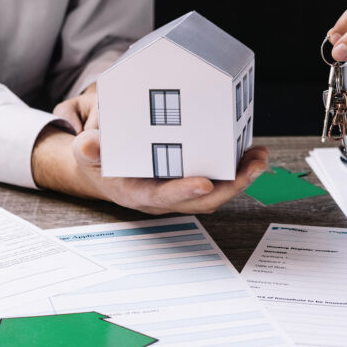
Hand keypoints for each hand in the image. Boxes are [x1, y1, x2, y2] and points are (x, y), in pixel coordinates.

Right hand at [33, 88, 267, 213]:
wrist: (106, 168)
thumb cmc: (100, 160)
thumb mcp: (88, 154)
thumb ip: (88, 149)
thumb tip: (86, 146)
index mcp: (138, 193)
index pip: (162, 197)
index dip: (183, 192)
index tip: (203, 183)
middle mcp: (165, 197)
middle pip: (202, 200)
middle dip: (231, 186)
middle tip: (252, 166)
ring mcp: (181, 189)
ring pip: (217, 191)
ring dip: (242, 176)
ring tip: (260, 155)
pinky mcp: (193, 178)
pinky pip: (219, 177)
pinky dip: (237, 166)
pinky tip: (251, 150)